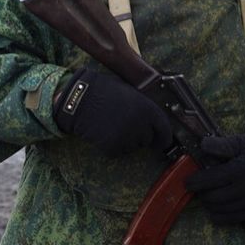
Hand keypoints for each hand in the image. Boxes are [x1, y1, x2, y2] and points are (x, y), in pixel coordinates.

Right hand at [52, 69, 173, 155]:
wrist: (79, 99)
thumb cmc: (104, 92)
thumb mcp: (131, 93)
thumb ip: (145, 108)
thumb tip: (155, 123)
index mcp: (148, 109)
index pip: (165, 130)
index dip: (164, 138)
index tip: (162, 142)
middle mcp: (141, 125)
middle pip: (147, 140)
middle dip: (140, 135)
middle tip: (124, 123)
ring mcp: (127, 137)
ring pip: (133, 146)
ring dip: (126, 140)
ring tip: (112, 124)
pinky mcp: (113, 147)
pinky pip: (118, 151)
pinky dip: (112, 146)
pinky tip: (104, 132)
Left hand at [184, 128, 244, 223]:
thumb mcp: (242, 141)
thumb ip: (222, 144)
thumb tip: (202, 145)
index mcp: (241, 169)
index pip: (211, 179)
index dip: (195, 182)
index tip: (186, 182)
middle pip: (213, 197)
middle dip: (201, 193)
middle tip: (196, 188)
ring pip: (221, 210)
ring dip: (209, 204)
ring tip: (206, 195)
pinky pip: (232, 219)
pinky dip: (219, 216)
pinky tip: (214, 209)